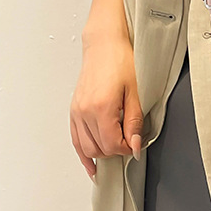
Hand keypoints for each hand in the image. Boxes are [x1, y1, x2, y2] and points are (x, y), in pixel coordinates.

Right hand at [69, 37, 143, 180]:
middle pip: (99, 149)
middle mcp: (85, 112)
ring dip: (102, 152)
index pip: (113, 145)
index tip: (136, 144)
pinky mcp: (74, 110)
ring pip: (86, 147)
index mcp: (101, 108)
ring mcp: (76, 111)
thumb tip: (135, 145)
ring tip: (116, 148)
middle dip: (116, 151)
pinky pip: (75, 139)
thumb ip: (134, 122)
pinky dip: (83, 153)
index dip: (128, 149)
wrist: (104, 45)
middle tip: (130, 142)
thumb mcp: (135, 93)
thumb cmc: (121, 62)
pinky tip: (91, 164)